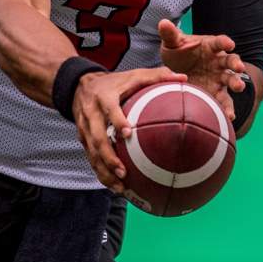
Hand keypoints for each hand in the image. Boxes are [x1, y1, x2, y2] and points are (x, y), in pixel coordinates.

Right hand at [72, 66, 186, 192]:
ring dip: (105, 171)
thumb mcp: (133, 74)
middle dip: (109, 157)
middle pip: (97, 139)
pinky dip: (101, 173)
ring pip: (92, 153)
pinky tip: (115, 186)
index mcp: (104, 97)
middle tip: (123, 171)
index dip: (117, 120)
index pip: (109, 109)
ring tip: (120, 187)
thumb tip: (184, 77)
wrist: (79, 85)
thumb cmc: (114, 81)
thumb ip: (157, 75)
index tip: (128, 133)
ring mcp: (85, 129)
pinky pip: (91, 158)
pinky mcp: (83, 139)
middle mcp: (91, 114)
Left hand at [158, 19, 246, 120]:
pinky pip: (224, 100)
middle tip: (239, 68)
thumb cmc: (178, 54)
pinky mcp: (216, 93)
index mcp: (210, 47)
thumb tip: (163, 22)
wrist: (177, 72)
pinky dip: (228, 108)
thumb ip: (169, 34)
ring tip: (239, 88)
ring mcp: (219, 78)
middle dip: (236, 64)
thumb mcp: (172, 44)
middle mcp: (218, 62)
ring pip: (231, 80)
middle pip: (231, 61)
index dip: (225, 42)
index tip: (230, 44)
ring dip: (237, 83)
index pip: (219, 42)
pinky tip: (229, 117)